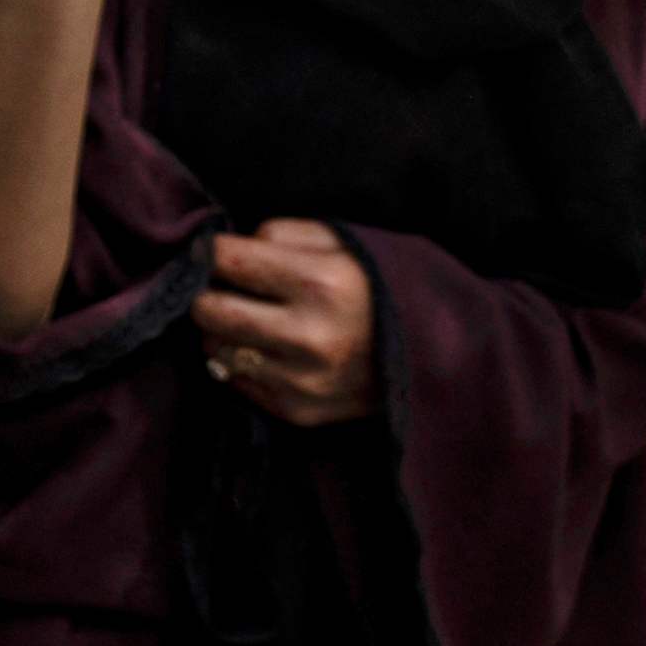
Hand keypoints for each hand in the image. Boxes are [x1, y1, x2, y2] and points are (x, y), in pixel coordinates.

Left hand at [198, 217, 376, 426]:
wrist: (438, 356)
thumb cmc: (379, 287)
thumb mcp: (342, 241)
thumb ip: (278, 234)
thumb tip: (220, 251)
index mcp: (322, 284)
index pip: (223, 260)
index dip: (213, 252)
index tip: (222, 253)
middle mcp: (310, 337)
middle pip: (207, 309)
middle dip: (209, 292)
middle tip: (231, 288)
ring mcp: (303, 381)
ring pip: (214, 347)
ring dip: (224, 330)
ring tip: (256, 319)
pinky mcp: (298, 411)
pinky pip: (235, 380)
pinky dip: (243, 361)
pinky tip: (274, 350)